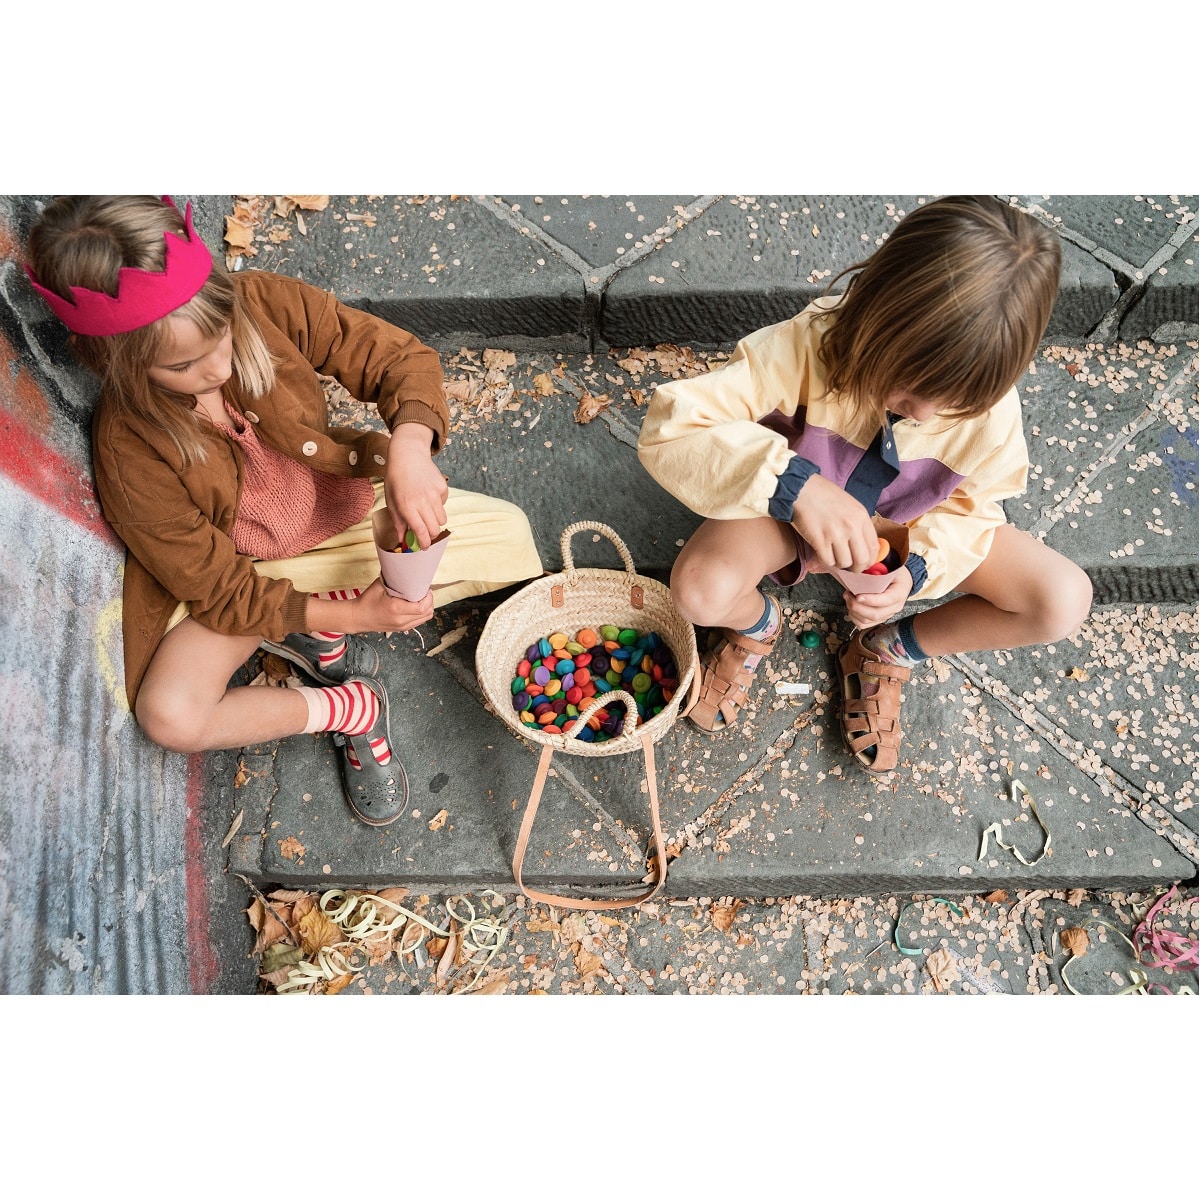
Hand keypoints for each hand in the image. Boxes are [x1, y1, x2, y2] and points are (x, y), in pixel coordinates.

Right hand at [304, 577, 433, 634]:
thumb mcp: (379, 586)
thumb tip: (406, 567)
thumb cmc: (367, 601)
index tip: (425, 589)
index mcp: (396, 609)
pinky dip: (421, 613)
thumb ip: (394, 579)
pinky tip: (416, 605)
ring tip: (420, 598)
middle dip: (429, 601)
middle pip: (427, 613)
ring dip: (427, 607)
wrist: (357, 617)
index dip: (428, 598)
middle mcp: (401, 620)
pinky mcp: (402, 629)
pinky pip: (419, 622)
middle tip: (424, 592)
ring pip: (425, 619)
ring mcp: (402, 627)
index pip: (422, 607)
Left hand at [383, 423, 447, 549]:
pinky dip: (437, 504)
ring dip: (435, 520)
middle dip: (431, 535)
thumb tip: (403, 539)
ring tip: (426, 512)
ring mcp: (434, 494)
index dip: (424, 543)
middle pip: (435, 529)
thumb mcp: (391, 500)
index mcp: (407, 506)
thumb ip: (398, 521)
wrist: (408, 454)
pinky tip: (428, 494)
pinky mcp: (443, 487)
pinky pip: (443, 504)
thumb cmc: (396, 478)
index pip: (421, 532)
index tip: (423, 547)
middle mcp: (422, 502)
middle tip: (425, 532)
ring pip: (442, 519)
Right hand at [790, 475, 878, 570]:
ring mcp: (836, 534)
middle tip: (850, 566)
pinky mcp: (819, 540)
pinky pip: (828, 561)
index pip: (874, 547)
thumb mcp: (850, 505)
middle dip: (856, 567)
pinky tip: (823, 553)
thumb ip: (859, 524)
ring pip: (844, 562)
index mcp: (861, 516)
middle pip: (862, 560)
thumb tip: (864, 546)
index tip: (864, 563)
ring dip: (839, 563)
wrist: (801, 489)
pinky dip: (826, 560)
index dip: (870, 560)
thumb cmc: (824, 495)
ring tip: (833, 556)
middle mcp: (852, 526)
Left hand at [843, 567, 913, 628]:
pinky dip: (854, 617)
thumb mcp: (890, 566)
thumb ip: (878, 569)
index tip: (858, 596)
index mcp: (900, 592)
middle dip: (857, 606)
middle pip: (875, 613)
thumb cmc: (894, 573)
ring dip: (853, 611)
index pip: (887, 600)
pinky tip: (851, 607)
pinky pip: (864, 624)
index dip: (871, 600)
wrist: (900, 581)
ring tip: (848, 598)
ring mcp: (887, 614)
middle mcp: (895, 606)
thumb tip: (861, 570)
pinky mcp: (879, 618)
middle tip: (847, 595)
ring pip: (868, 620)